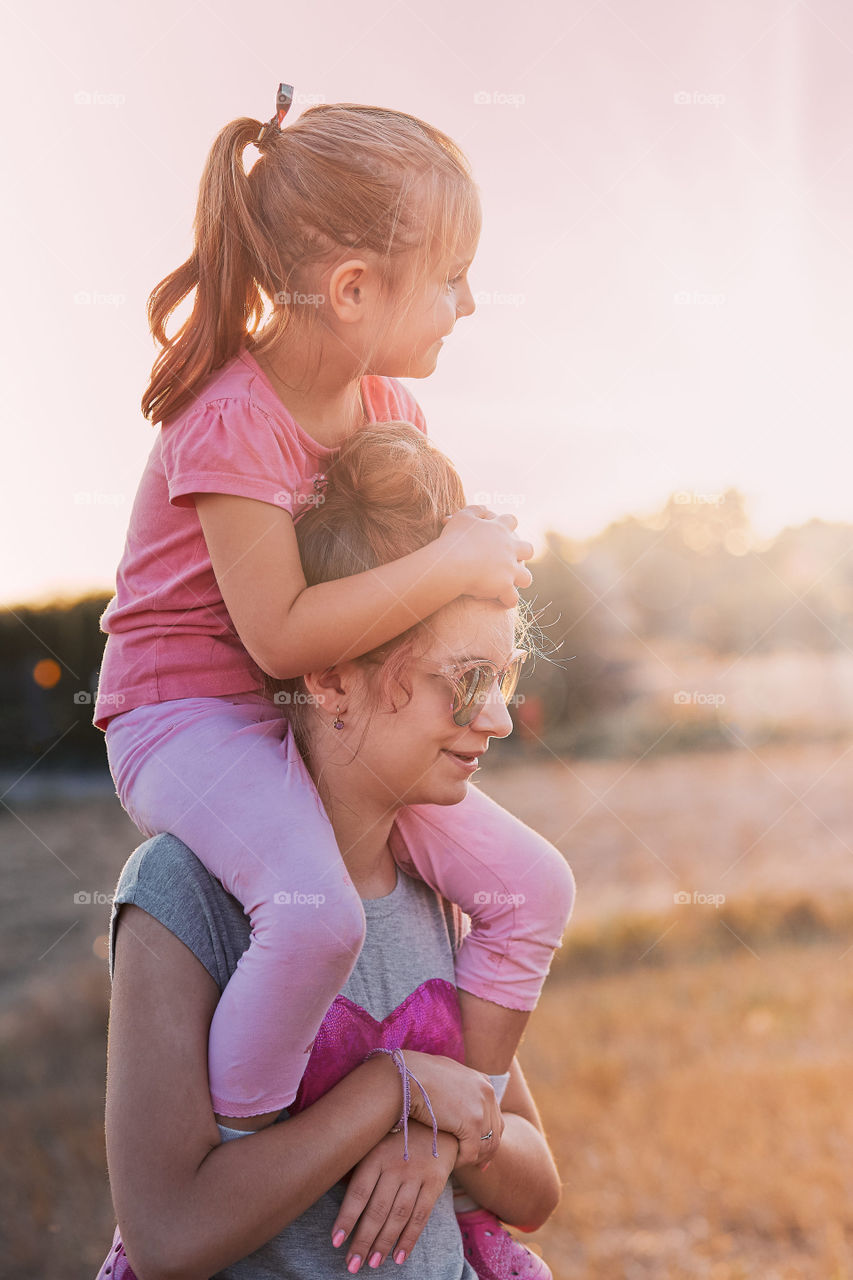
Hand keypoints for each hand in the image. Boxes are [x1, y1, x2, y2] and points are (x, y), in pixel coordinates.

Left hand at [331, 1121, 458, 1271]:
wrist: (437, 1120)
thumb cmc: (397, 1136)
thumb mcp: (375, 1142)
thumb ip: (360, 1167)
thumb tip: (335, 1191)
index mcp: (376, 1154)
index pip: (359, 1191)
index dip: (347, 1218)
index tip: (336, 1241)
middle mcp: (396, 1165)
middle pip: (377, 1209)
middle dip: (363, 1240)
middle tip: (352, 1265)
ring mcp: (417, 1174)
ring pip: (398, 1215)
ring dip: (384, 1243)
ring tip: (372, 1263)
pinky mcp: (435, 1182)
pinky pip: (421, 1216)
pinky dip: (409, 1239)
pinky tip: (399, 1257)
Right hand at [400, 1050, 503, 1168]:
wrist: (407, 1076)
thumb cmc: (417, 1075)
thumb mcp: (446, 1076)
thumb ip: (459, 1088)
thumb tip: (457, 1099)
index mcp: (483, 1081)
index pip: (494, 1115)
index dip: (489, 1135)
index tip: (482, 1151)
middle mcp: (487, 1092)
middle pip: (495, 1131)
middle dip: (487, 1151)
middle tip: (478, 1166)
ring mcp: (481, 1107)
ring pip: (486, 1144)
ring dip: (474, 1158)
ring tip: (460, 1163)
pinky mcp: (472, 1122)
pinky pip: (472, 1152)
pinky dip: (463, 1161)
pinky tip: (453, 1162)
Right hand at [438, 505, 532, 607]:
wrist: (453, 562)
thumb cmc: (454, 539)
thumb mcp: (462, 517)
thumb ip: (474, 510)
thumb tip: (484, 508)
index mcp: (500, 529)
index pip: (511, 521)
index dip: (508, 524)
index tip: (503, 529)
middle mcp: (511, 548)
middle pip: (527, 549)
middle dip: (522, 554)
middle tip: (512, 559)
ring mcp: (510, 569)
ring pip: (526, 577)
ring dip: (519, 580)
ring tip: (510, 583)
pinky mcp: (505, 586)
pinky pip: (512, 598)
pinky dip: (508, 600)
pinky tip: (502, 601)